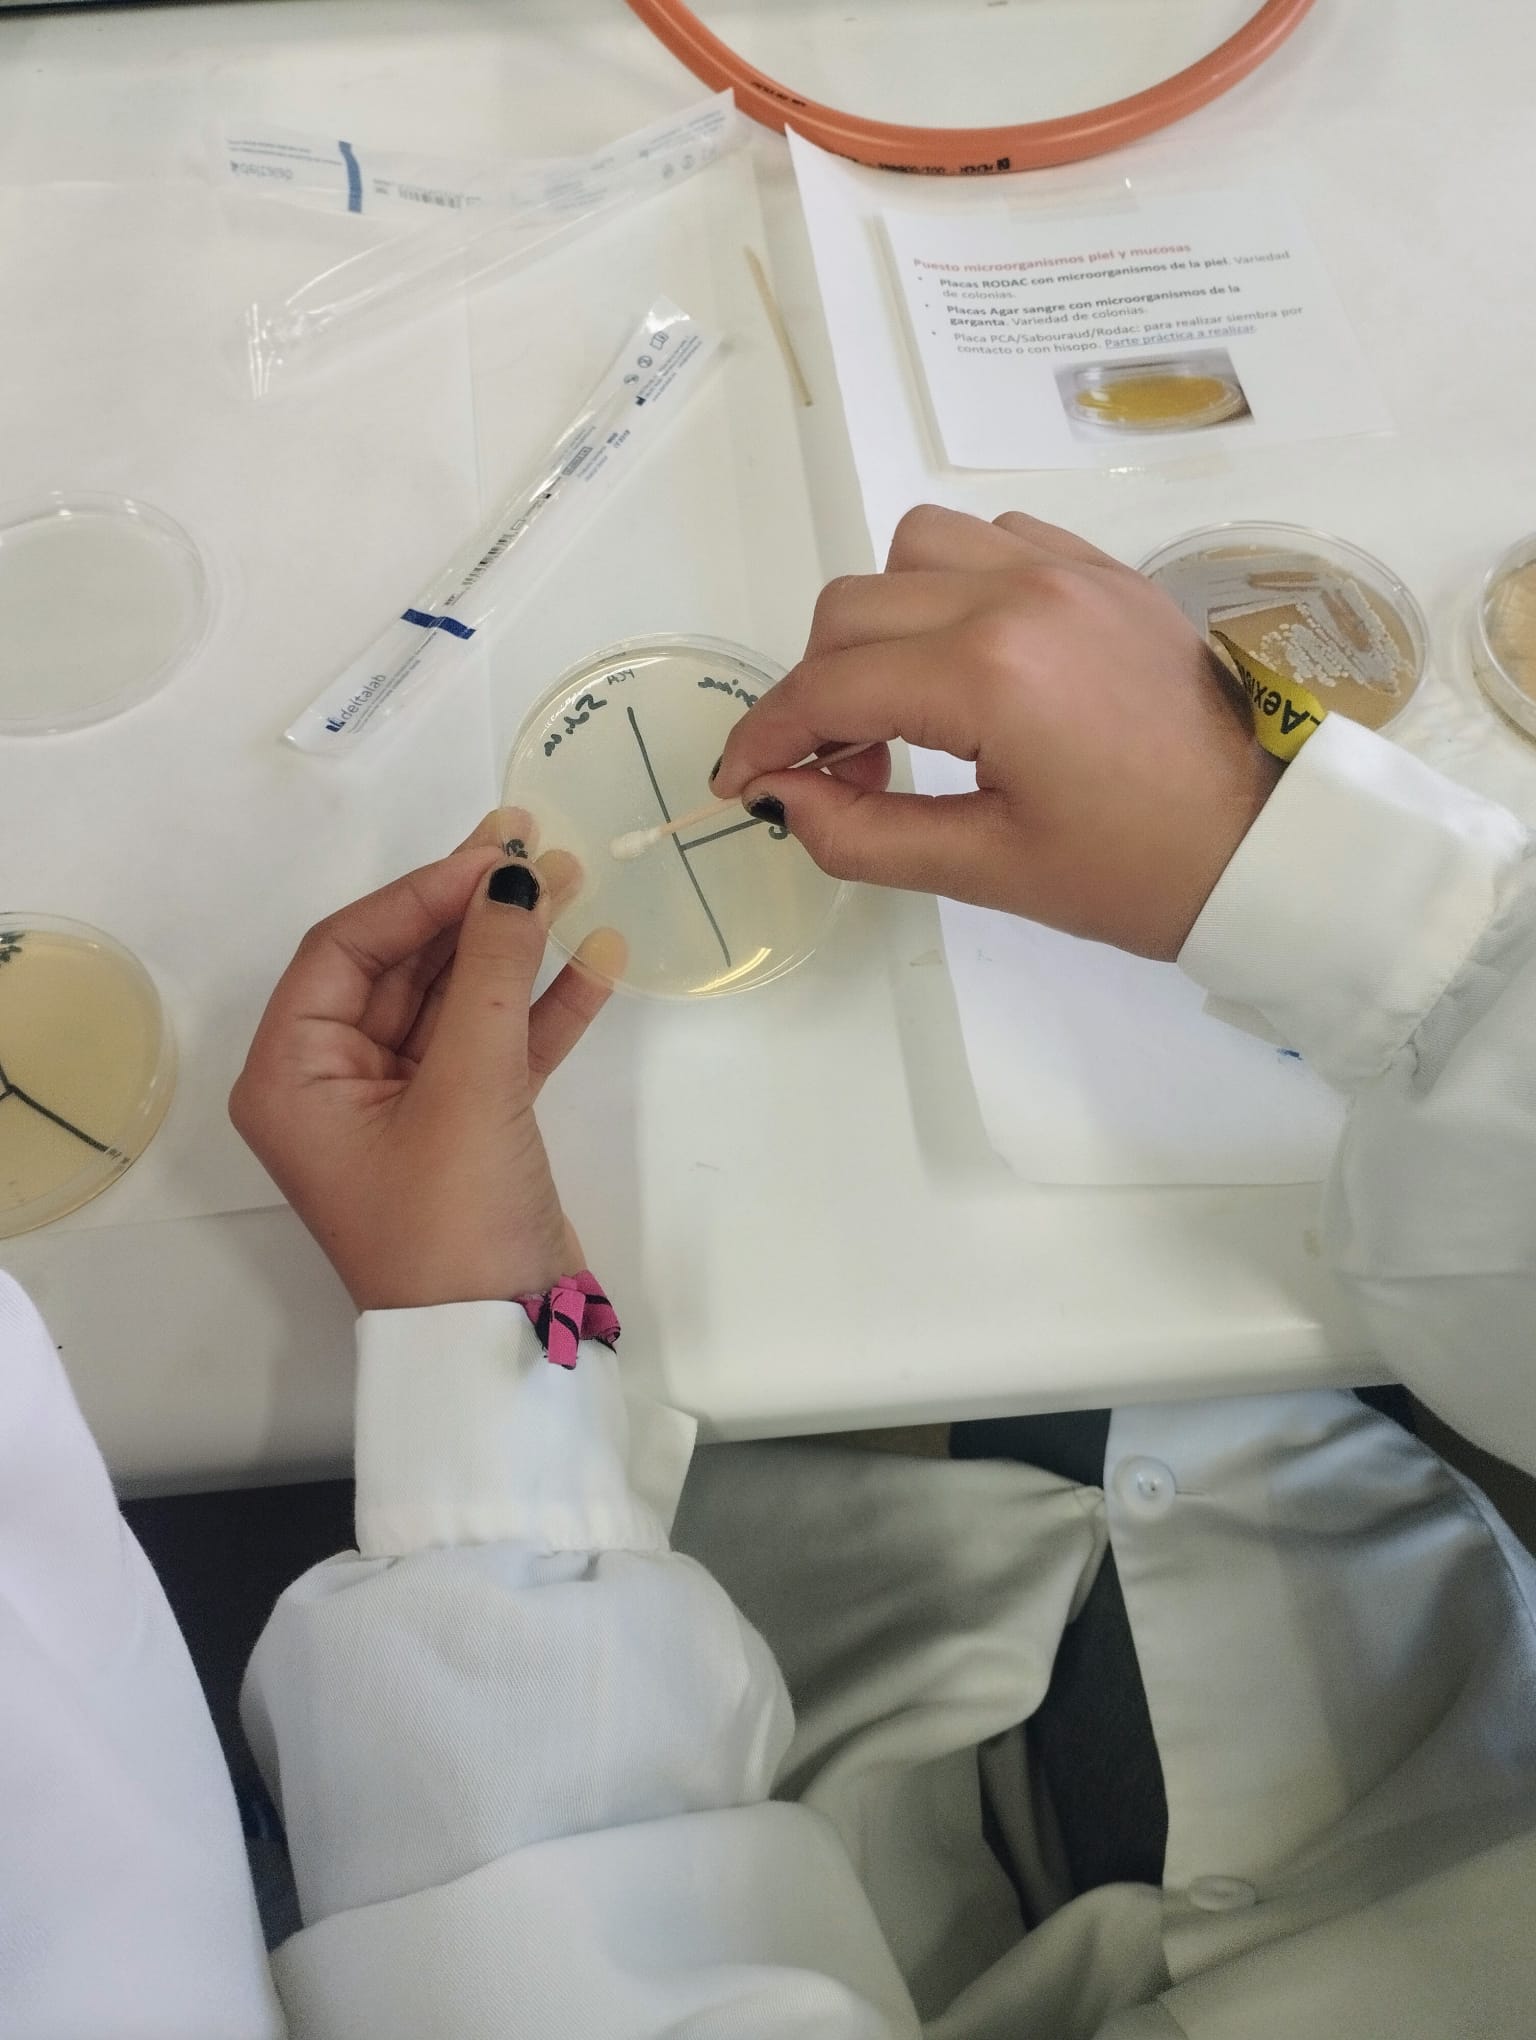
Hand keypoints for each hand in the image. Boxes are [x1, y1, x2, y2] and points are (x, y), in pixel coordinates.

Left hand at [230, 814, 622, 1310]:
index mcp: (294, 1075)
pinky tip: (596, 957)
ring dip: (513, 948)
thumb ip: (490, 972)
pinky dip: (543, 1008)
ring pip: (457, 1001)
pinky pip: (499, 1046)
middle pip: (402, 966)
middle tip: (537, 845)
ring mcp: (406, 1106)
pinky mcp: (468, 1129)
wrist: (503, 1348)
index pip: (346, 948)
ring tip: (573, 881)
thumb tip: (513, 874)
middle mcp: (336, 1084)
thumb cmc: (452, 1220)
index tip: (495, 851)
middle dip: (471, 910)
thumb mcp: (468, 1088)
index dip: (420, 893)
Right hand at [712, 505, 1280, 959]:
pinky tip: (969, 658)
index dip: (764, 736)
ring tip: (903, 704)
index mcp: (989, 672)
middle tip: (837, 769)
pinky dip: (950, 585)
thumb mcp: (988, 870)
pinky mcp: (1102, 569)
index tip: (739, 783)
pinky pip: (991, 539)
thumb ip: (862, 833)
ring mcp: (1065, 568)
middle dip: (815, 688)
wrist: (1272, 843)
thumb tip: (779, 797)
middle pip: (851, 608)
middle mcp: (1017, 593)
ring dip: (880, 621)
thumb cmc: (1137, 873)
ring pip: (912, 549)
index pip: (827, 686)